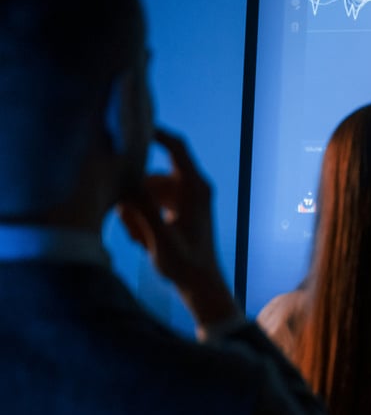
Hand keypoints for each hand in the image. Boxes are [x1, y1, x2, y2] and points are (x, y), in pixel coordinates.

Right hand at [116, 128, 239, 328]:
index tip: (130, 128)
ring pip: (152, 191)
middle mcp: (196, 189)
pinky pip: (156, 204)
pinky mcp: (183, 211)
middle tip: (124, 218)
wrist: (202, 286)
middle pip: (155, 174)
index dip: (155, 133)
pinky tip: (139, 240)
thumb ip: (143, 208)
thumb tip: (127, 182)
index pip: (176, 147)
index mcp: (196, 188)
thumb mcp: (159, 236)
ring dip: (138, 209)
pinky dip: (144, 217)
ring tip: (135, 238)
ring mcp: (190, 200)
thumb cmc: (184, 264)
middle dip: (136, 192)